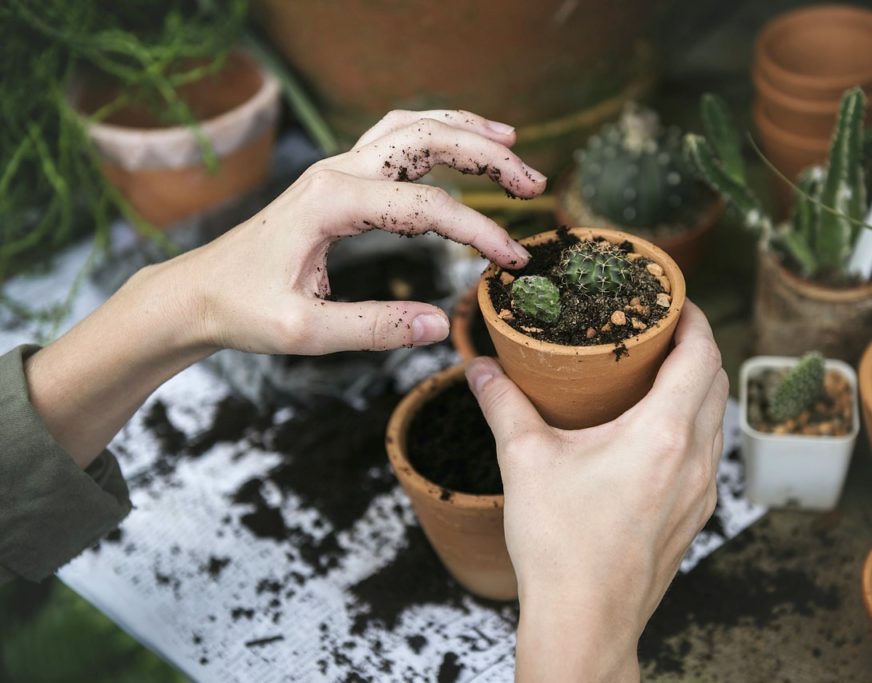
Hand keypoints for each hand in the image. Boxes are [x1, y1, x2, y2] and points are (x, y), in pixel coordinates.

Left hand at [163, 108, 545, 354]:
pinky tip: (459, 145)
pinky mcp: (337, 180)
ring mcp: (336, 169)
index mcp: (331, 203)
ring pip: (411, 128)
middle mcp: (336, 172)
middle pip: (427, 139)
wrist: (197, 292)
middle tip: (534, 183)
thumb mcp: (305, 332)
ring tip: (512, 142)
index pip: (427, 207)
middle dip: (487, 155)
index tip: (512, 261)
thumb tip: (440, 325)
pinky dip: (435, 135)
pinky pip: (394, 140)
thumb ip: (374, 328)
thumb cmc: (242, 310)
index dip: (479, 231)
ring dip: (465, 131)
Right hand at [466, 302, 727, 682]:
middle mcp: (695, 459)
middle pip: (717, 382)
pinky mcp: (694, 517)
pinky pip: (707, 454)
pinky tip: (653, 432)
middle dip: (696, 347)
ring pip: (716, 420)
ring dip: (697, 387)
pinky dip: (692, 426)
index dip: (694, 318)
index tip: (673, 300)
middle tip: (659, 330)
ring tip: (656, 374)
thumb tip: (479, 368)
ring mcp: (701, 492)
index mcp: (663, 434)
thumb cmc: (560, 546)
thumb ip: (502, 404)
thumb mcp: (524, 461)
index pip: (702, 354)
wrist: (585, 622)